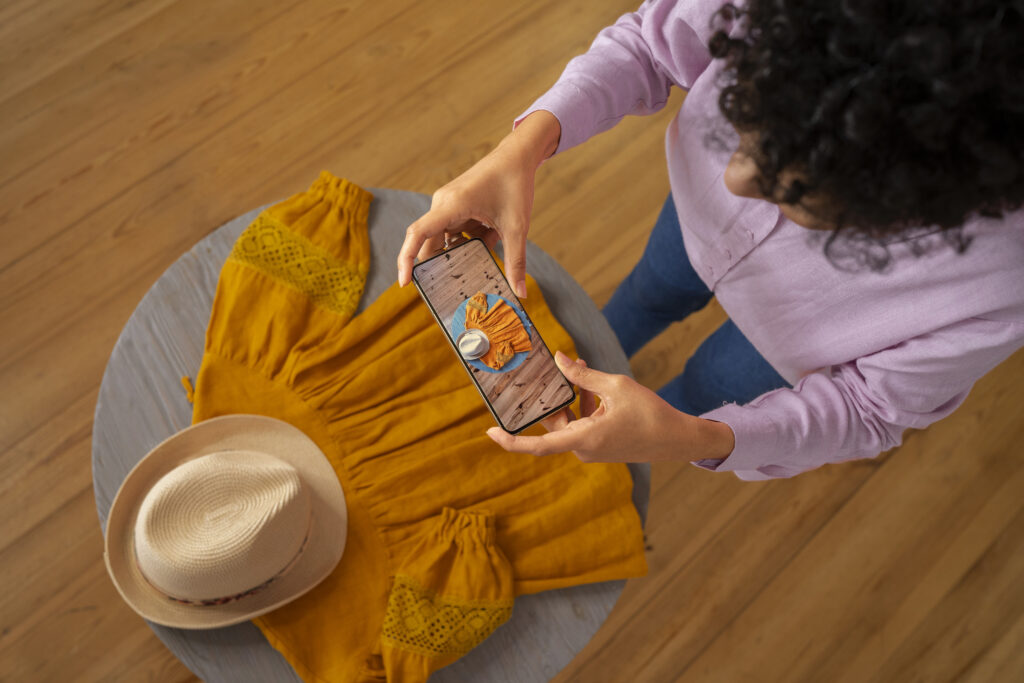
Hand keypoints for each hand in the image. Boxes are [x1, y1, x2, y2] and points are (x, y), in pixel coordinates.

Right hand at [397, 111, 560, 298]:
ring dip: (462, 251)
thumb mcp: (517, 227)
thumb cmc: (514, 184)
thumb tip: (520, 293)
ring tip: (477, 261)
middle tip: (450, 289)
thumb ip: (516, 261)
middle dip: (440, 265)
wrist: (517, 156)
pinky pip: (456, 231)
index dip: (407, 259)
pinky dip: (470, 240)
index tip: (405, 282)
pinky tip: (488, 238)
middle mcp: (443, 204)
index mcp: (452, 205)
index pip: (418, 234)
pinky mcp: (456, 207)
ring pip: (446, 239)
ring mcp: (448, 205)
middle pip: (430, 243)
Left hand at [486, 351, 735, 462]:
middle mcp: (583, 449)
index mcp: (584, 439)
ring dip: (569, 400)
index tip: (490, 432)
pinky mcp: (600, 447)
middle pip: (554, 425)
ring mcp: (592, 450)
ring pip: (568, 423)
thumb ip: (583, 375)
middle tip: (546, 372)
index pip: (538, 446)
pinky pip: (581, 426)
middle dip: (550, 399)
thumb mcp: (615, 386)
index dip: (511, 441)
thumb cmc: (650, 413)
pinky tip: (589, 383)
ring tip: (575, 368)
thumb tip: (558, 359)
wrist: (677, 439)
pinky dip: (581, 407)